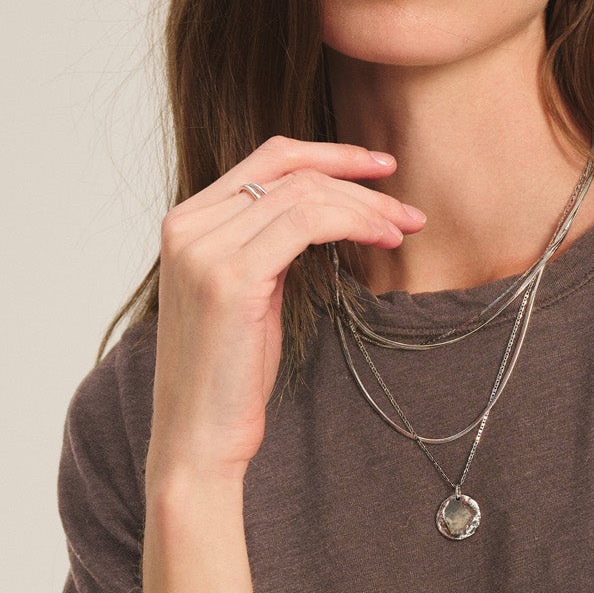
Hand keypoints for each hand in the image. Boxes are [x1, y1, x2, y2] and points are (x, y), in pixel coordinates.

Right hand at [148, 135, 425, 485]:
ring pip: (304, 194)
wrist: (199, 437)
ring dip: (365, 207)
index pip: (267, 160)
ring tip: (403, 228)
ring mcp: (204, 249)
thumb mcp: (249, 294)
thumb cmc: (229, 375)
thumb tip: (321, 211)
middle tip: (406, 210)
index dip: (329, 154)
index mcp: (187, 223)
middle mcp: (188, 226)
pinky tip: (382, 240)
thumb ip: (267, 245)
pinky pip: (306, 224)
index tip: (379, 167)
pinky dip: (354, 223)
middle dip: (357, 182)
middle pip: (289, 171)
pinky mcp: (230, 278)